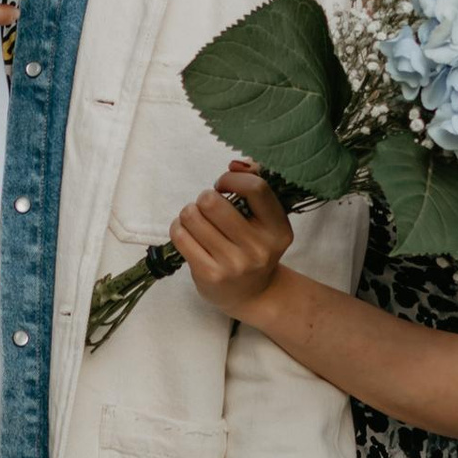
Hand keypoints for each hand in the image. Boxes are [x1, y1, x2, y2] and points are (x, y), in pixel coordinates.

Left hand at [169, 162, 293, 317]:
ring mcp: (233, 264)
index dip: (232, 179)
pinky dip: (179, 228)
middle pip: (213, 202)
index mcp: (278, 230)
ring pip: (192, 216)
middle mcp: (259, 248)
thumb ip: (255, 185)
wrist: (252, 294)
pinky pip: (181, 236)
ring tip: (197, 220)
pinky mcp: (209, 274)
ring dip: (190, 212)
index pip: (256, 188)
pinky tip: (188, 232)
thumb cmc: (255, 247)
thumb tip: (235, 163)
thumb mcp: (266, 220)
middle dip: (204, 197)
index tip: (224, 186)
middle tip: (208, 207)